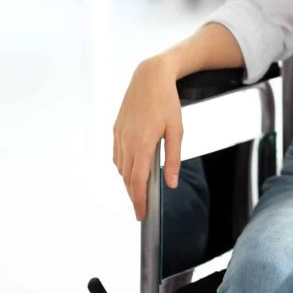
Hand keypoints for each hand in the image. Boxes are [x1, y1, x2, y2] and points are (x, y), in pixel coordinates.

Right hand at [112, 57, 182, 220]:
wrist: (150, 77)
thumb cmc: (167, 102)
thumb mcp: (177, 130)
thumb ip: (174, 159)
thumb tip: (171, 183)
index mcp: (142, 144)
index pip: (138, 181)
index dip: (138, 200)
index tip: (141, 215)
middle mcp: (126, 142)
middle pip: (127, 178)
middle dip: (133, 195)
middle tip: (140, 209)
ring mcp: (118, 135)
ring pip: (120, 167)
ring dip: (128, 182)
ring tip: (137, 191)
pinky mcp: (116, 129)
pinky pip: (117, 155)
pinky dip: (123, 167)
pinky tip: (131, 169)